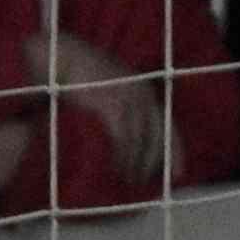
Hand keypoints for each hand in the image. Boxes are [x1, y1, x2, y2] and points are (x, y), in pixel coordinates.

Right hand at [32, 30, 167, 180]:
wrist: (62, 57)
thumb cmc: (82, 76)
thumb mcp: (110, 90)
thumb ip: (122, 110)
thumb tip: (131, 142)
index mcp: (143, 89)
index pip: (167, 124)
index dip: (175, 151)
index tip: (177, 175)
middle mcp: (141, 92)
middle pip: (158, 136)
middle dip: (153, 162)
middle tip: (143, 183)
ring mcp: (128, 97)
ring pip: (140, 141)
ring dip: (135, 164)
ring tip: (128, 180)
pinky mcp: (111, 104)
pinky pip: (123, 138)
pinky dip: (122, 156)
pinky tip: (117, 168)